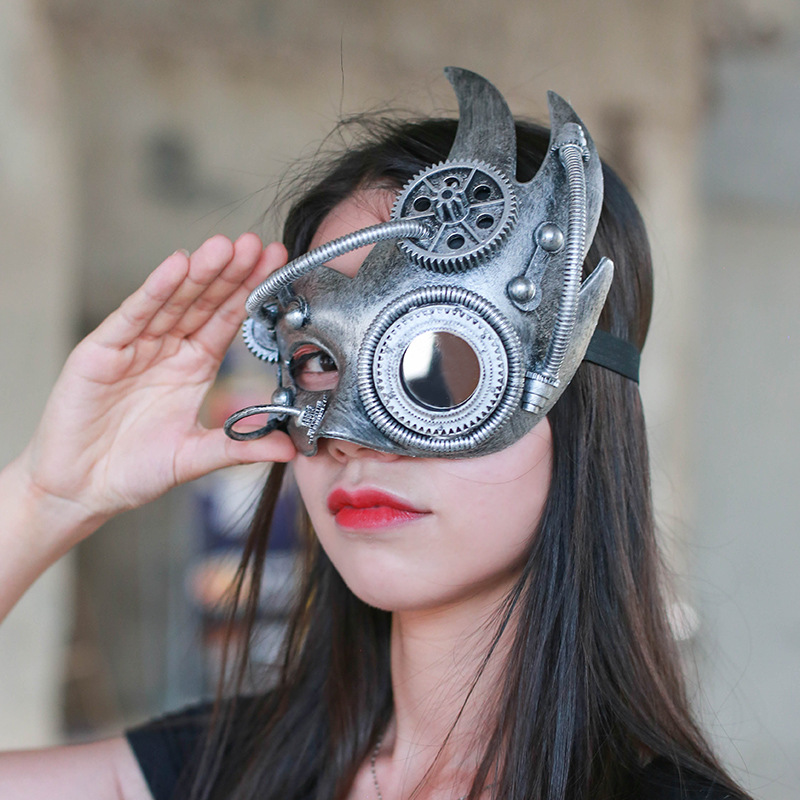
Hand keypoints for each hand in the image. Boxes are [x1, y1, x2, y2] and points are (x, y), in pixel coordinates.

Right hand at [18, 233, 295, 534]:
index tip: (277, 264)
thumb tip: (289, 448)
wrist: (79, 490)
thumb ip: (240, 447)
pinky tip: (177, 267)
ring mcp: (134, 347)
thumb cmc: (132, 471)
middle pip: (204, 302)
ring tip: (225, 247)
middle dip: (231, 272)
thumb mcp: (194, 457)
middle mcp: (167, 349)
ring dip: (199, 273)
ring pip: (172, 302)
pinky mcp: (101, 351)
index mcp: (193, 366)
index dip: (250, 291)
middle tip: (257, 245)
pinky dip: (154, 291)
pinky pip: (133, 316)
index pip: (227, 319)